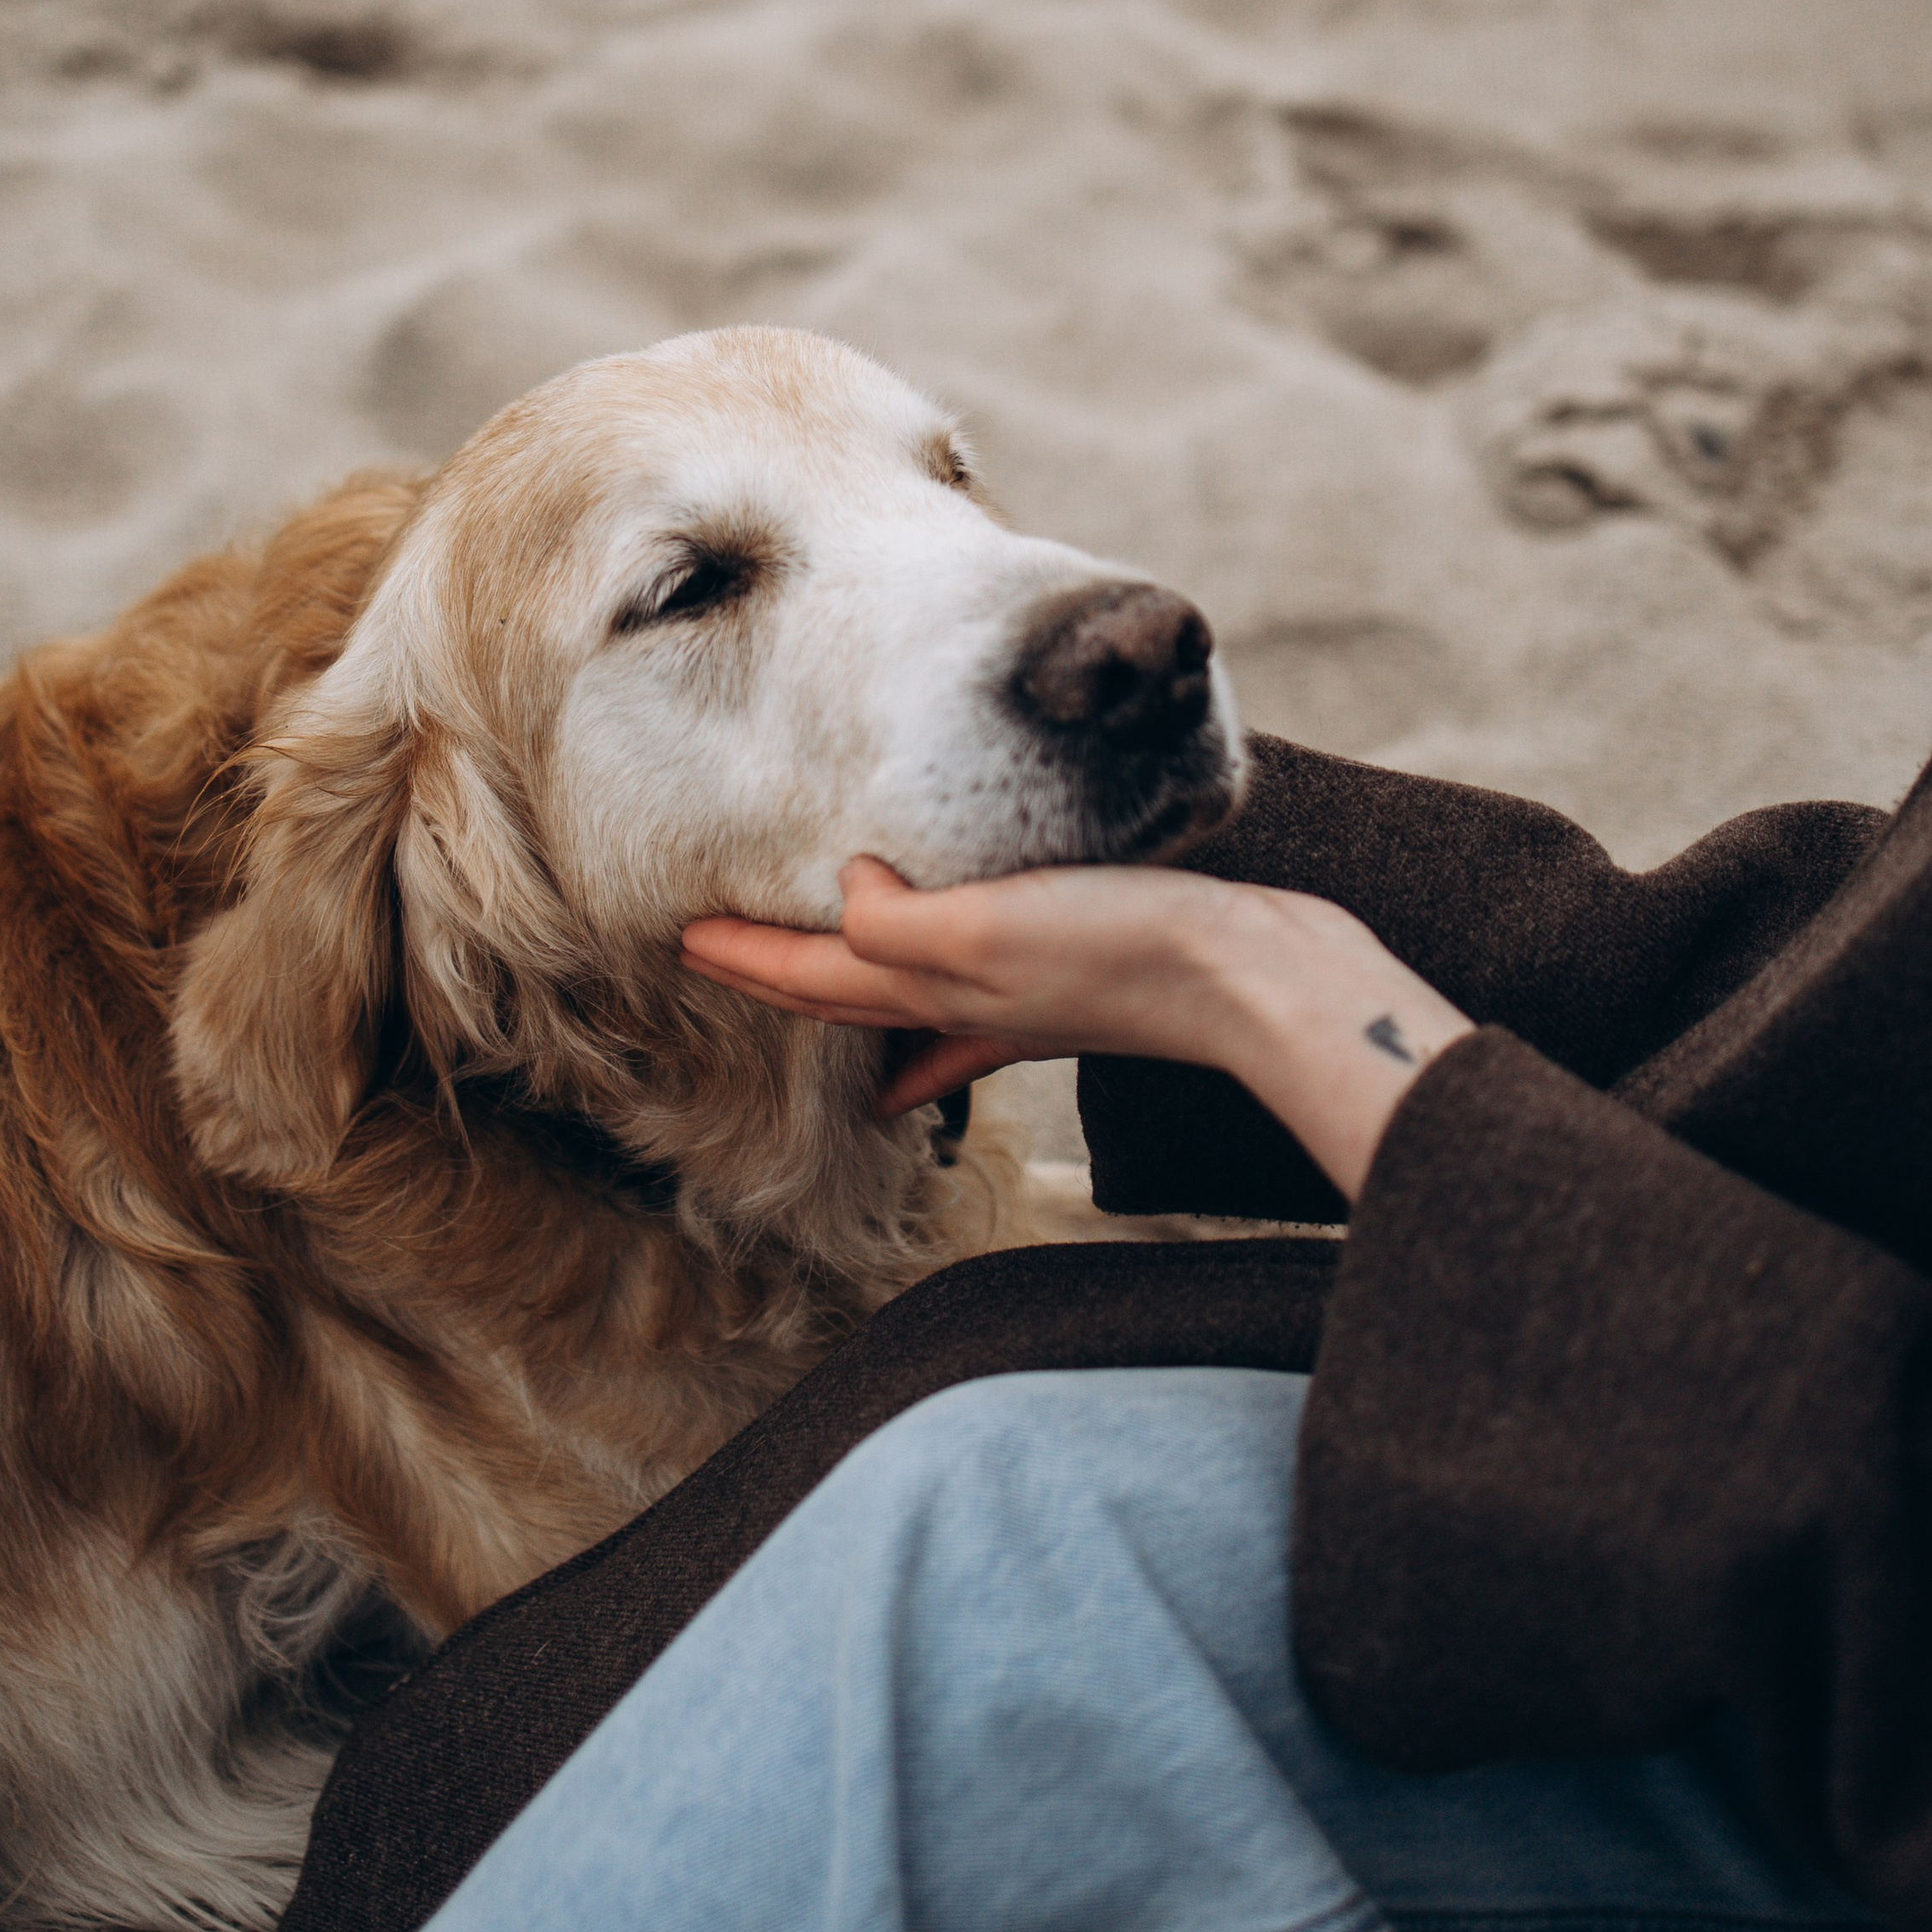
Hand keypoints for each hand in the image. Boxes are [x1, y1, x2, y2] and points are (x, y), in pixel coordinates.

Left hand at [681, 860, 1472, 1201]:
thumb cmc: (1124, 950)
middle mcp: (970, 998)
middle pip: (847, 989)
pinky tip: (940, 1035)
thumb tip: (842, 896)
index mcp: (937, 981)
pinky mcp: (1079, 977)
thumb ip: (899, 923)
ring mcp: (1025, 997)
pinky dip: (941, 1020)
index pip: (809, 975)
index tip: (674, 937)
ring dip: (855, 990)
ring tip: (814, 976)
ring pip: (910, 997)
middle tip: (718, 954)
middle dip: (781, 976)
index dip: (741, 958)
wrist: (1258, 979)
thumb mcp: (990, 931)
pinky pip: (981, 1005)